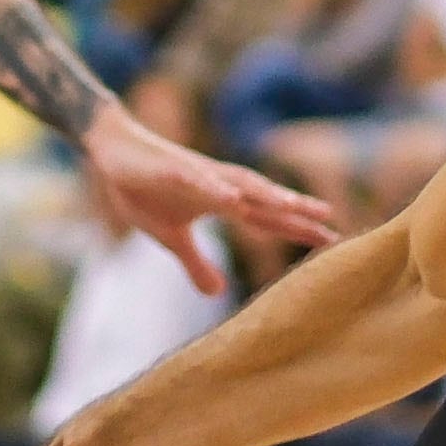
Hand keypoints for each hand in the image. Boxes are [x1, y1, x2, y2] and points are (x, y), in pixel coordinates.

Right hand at [80, 104, 338, 295]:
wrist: (113, 152)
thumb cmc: (144, 190)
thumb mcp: (171, 238)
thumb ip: (197, 263)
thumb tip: (217, 293)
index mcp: (222, 202)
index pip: (266, 219)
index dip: (297, 229)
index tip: (332, 241)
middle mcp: (218, 185)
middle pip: (264, 201)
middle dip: (296, 212)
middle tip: (331, 226)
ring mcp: (198, 175)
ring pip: (239, 185)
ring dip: (267, 195)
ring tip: (294, 206)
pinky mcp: (172, 169)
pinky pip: (198, 181)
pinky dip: (216, 189)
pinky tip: (233, 198)